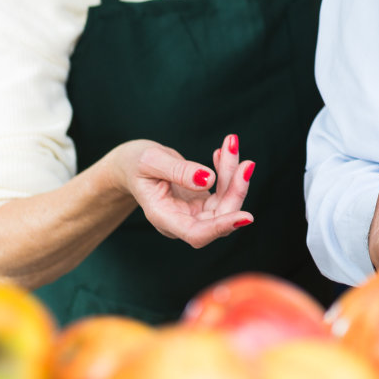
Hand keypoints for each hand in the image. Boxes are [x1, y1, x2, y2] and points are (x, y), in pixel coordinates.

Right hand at [110, 135, 255, 247]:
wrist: (132, 163)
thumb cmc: (135, 163)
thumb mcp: (150, 161)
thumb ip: (178, 171)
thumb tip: (208, 180)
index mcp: (163, 217)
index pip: (197, 233)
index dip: (222, 227)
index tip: (246, 217)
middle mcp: (181, 221)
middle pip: (218, 217)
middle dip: (235, 190)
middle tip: (246, 163)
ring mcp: (194, 213)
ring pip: (226, 202)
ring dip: (234, 175)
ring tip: (231, 144)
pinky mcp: (203, 203)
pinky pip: (224, 191)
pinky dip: (228, 172)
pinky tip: (222, 152)